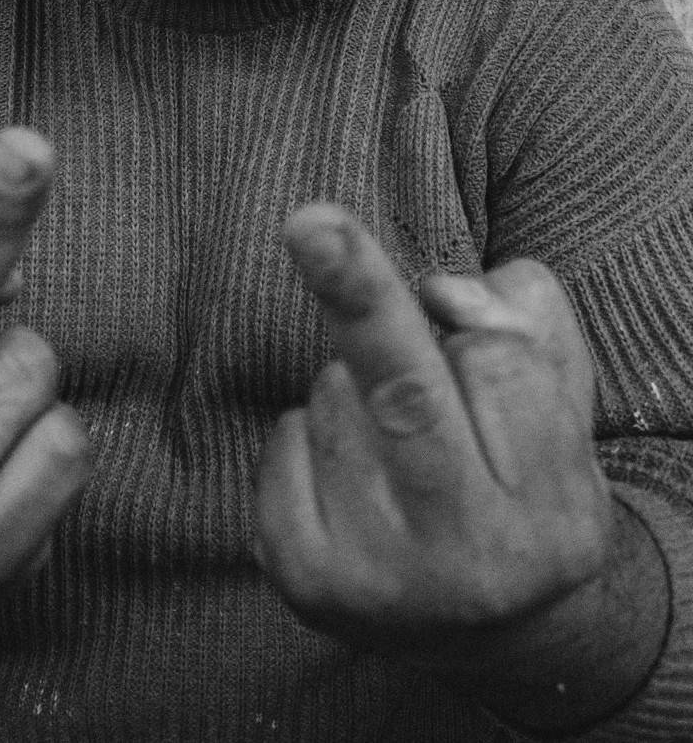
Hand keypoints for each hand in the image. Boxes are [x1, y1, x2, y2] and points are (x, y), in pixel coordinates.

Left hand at [255, 203, 611, 663]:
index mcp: (552, 514)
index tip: (444, 296)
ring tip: (396, 439)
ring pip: (338, 401)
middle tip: (312, 220)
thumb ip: (526, 317)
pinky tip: (348, 470)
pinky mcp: (304, 583)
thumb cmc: (524, 475)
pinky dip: (305, 426)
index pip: (499, 368)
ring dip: (354, 380)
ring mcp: (380, 583)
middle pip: (406, 397)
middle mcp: (470, 563)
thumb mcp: (561, 394)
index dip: (474, 324)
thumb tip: (440, 292)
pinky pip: (285, 439)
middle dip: (359, 299)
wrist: (488, 625)